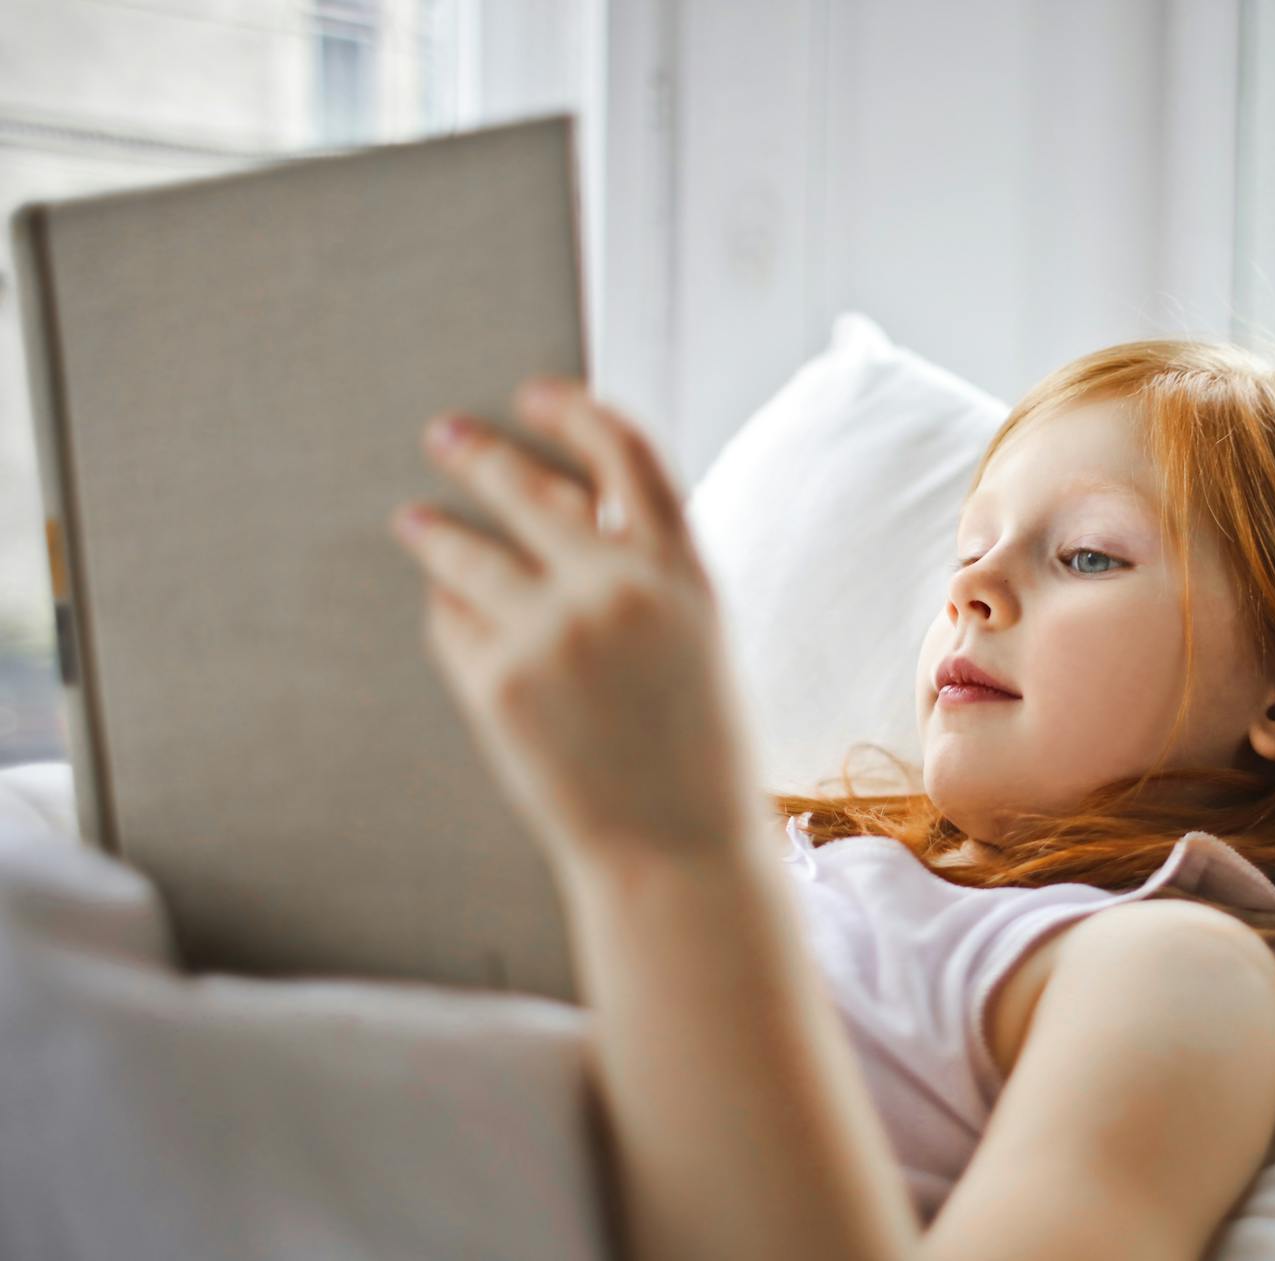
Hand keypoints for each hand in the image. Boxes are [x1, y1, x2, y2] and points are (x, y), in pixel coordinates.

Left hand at [388, 377, 764, 876]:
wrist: (675, 852)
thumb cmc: (695, 749)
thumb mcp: (696, 638)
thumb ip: (644, 569)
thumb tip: (565, 499)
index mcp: (682, 571)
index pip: (625, 451)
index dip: (576, 412)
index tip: (536, 395)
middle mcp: (616, 588)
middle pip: (529, 486)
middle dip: (479, 453)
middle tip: (444, 436)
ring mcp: (552, 633)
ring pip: (469, 551)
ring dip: (437, 529)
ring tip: (414, 520)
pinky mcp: (498, 683)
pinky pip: (455, 624)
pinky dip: (454, 616)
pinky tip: (454, 619)